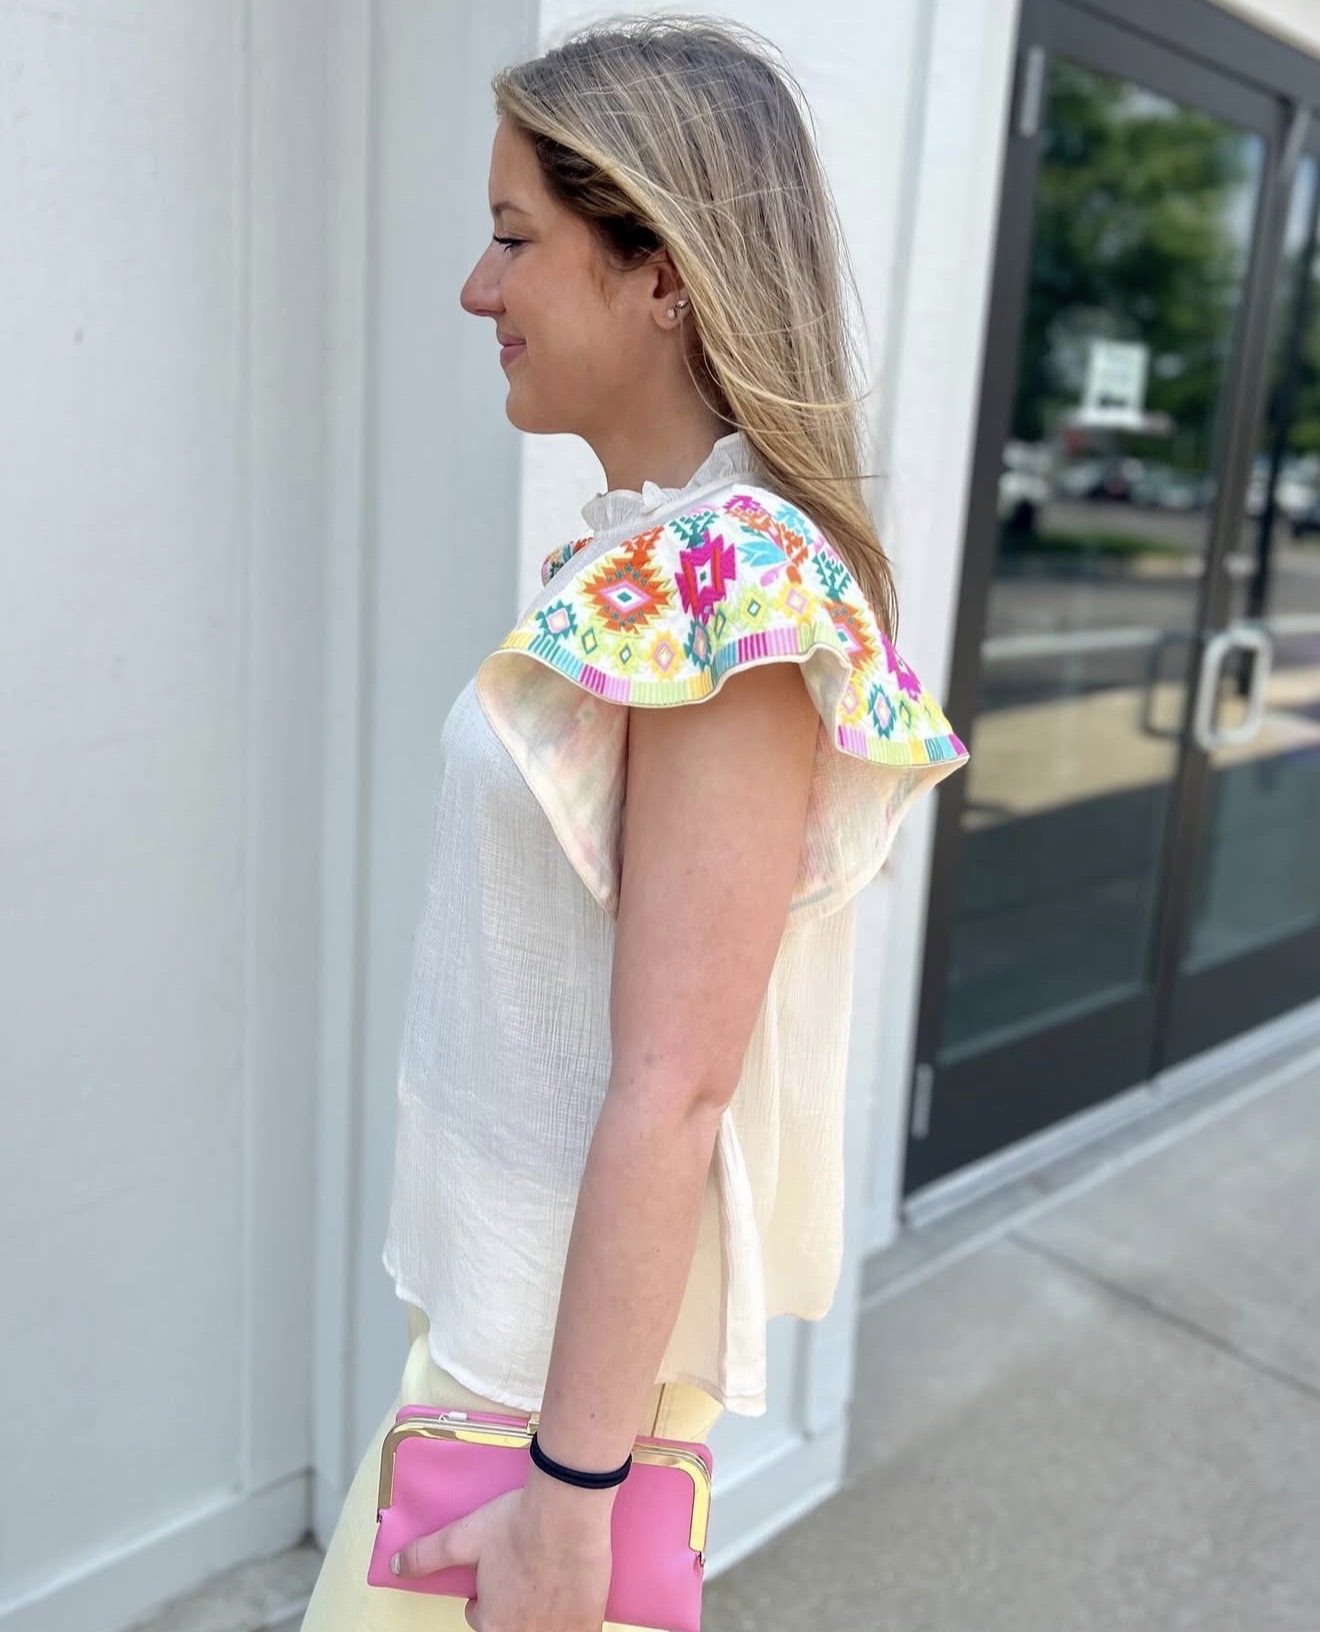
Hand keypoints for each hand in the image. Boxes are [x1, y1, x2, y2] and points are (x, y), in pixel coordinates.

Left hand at [390, 1472, 614, 1631]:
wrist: (567, 1508)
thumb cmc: (514, 1524)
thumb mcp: (463, 1537)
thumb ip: (427, 1556)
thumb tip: (394, 1566)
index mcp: (493, 1625)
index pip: (480, 1620)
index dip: (485, 1594)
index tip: (496, 1572)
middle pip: (513, 1626)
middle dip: (513, 1605)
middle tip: (521, 1571)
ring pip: (543, 1627)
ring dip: (542, 1611)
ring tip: (546, 1576)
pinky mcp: (589, 1623)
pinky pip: (577, 1630)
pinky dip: (571, 1618)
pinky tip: (572, 1591)